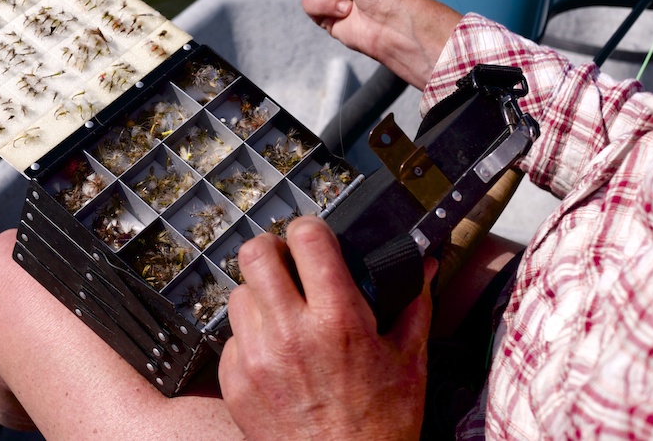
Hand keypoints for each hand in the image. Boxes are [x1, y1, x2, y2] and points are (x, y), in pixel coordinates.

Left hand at [218, 217, 436, 440]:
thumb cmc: (380, 424)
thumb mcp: (409, 360)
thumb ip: (413, 303)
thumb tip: (422, 264)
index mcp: (337, 318)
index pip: (307, 237)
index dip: (310, 230)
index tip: (314, 238)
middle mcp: (290, 332)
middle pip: (255, 253)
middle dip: (273, 251)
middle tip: (287, 264)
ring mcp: (256, 357)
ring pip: (239, 293)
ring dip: (259, 296)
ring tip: (282, 314)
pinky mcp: (234, 381)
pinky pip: (230, 337)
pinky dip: (249, 338)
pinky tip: (274, 354)